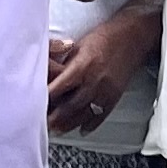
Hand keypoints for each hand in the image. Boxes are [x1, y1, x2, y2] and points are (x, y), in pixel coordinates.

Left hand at [46, 8, 159, 134]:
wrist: (132, 37)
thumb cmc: (104, 38)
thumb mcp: (78, 48)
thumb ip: (66, 67)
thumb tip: (50, 81)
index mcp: (81, 67)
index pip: (57, 89)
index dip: (44, 99)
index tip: (33, 105)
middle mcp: (93, 81)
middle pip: (69, 107)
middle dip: (54, 118)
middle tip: (41, 123)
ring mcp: (105, 91)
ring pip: (83, 115)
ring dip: (68, 124)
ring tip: (57, 130)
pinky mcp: (115, 96)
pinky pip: (101, 115)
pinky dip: (90, 124)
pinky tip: (81, 129)